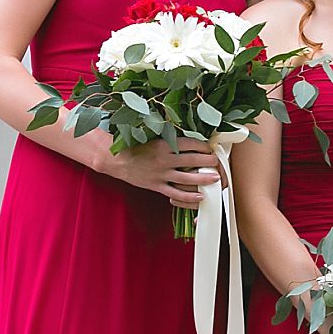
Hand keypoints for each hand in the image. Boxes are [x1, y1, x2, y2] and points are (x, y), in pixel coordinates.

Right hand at [84, 135, 220, 207]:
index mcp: (163, 144)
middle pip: (192, 160)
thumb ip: (168, 137)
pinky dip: (189, 196)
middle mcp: (164, 159)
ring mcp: (161, 174)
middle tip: (217, 162)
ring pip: (188, 178)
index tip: (210, 147)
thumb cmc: (133, 145)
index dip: (203, 145)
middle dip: (208, 161)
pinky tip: (200, 196)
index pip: (190, 143)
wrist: (115, 160)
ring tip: (215, 178)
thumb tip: (187, 137)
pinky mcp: (157, 186)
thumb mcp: (151, 136)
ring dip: (204, 178)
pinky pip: (176, 193)